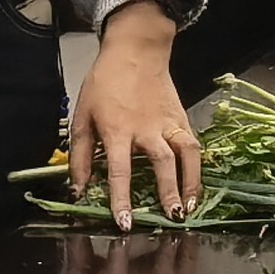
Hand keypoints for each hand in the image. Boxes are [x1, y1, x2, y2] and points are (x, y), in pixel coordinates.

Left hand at [66, 4, 200, 226]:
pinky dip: (197, 165)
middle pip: (162, 163)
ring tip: (192, 206)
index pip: (120, 171)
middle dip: (168, 193)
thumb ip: (80, 156)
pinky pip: (193, 143)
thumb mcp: (82, 117)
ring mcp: (168, 122)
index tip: (126, 223)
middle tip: (173, 219)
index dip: (122, 200)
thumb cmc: (104, 83)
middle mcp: (146, 129)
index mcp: (117, 130)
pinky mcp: (181, 117)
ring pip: (186, 153)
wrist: (136, 50)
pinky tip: (196, 182)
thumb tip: (77, 190)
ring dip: (192, 181)